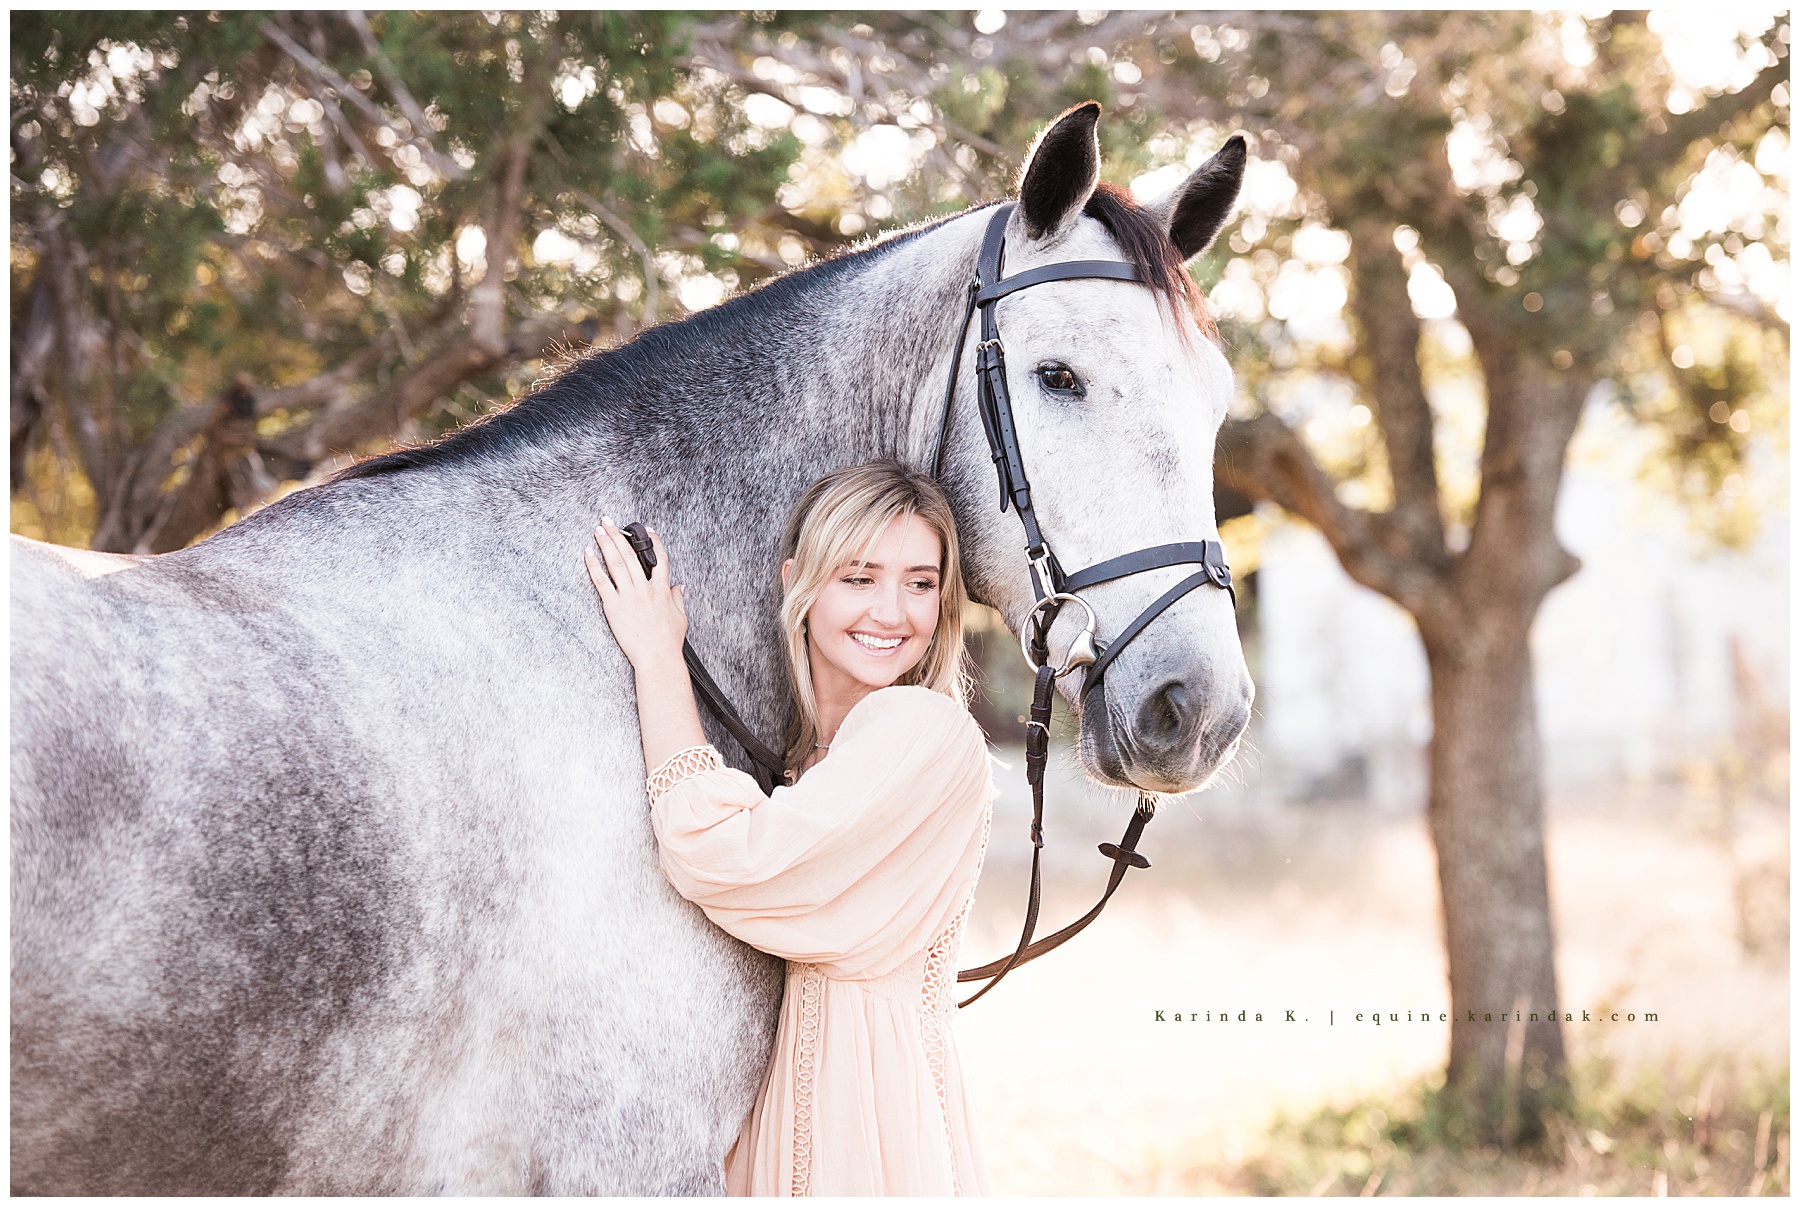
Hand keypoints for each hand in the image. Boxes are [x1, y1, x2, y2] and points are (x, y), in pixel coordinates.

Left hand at [585, 516, 687, 673]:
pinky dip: (594, 566)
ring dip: (606, 543)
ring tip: (598, 529)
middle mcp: (645, 589)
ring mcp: (629, 596)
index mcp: (661, 590)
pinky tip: (588, 553)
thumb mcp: (681, 617)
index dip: (654, 542)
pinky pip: (602, 582)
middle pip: (631, 555)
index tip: (647, 530)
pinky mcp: (614, 606)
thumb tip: (680, 586)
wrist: (657, 657)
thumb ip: (678, 598)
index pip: (660, 559)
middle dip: (619, 535)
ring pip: (616, 563)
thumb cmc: (669, 641)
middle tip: (609, 521)